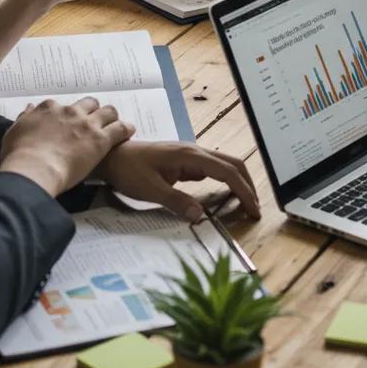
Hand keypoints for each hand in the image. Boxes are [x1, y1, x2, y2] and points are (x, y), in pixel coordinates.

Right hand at [0, 96, 135, 196]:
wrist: (34, 170)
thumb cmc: (18, 156)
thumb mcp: (14, 132)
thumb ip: (25, 118)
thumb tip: (29, 108)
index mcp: (49, 108)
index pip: (62, 105)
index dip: (66, 114)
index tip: (68, 122)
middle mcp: (70, 111)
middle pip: (89, 104)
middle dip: (93, 110)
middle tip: (94, 121)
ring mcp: (87, 124)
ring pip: (107, 112)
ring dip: (111, 117)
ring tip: (113, 124)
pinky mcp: (100, 139)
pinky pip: (120, 129)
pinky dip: (125, 129)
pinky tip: (128, 131)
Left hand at [97, 141, 260, 221]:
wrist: (112, 157)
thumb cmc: (129, 171)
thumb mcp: (150, 190)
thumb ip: (177, 202)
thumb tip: (201, 216)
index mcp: (191, 155)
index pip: (228, 172)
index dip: (244, 191)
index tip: (253, 210)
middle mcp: (195, 152)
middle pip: (233, 164)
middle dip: (248, 185)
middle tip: (255, 209)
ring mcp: (190, 155)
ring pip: (224, 165)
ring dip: (238, 182)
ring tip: (245, 204)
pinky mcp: (185, 162)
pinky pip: (212, 169)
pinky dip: (224, 182)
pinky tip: (224, 196)